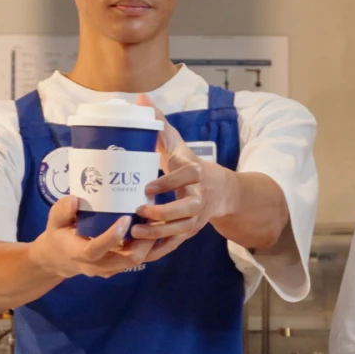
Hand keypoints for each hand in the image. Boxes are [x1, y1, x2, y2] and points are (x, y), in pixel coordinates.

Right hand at [27, 196, 156, 280]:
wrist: (58, 259)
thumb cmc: (58, 235)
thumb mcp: (54, 221)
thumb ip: (63, 210)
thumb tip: (75, 199)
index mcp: (79, 253)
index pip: (97, 249)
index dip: (113, 236)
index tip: (126, 217)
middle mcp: (97, 266)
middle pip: (127, 260)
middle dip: (144, 241)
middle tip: (154, 218)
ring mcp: (109, 269)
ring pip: (135, 261)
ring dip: (149, 243)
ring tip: (158, 221)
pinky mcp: (117, 267)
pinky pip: (136, 259)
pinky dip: (147, 246)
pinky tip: (154, 228)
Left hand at [130, 103, 234, 261]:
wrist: (219, 190)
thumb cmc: (190, 163)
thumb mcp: (178, 143)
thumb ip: (160, 124)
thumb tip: (141, 99)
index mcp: (196, 174)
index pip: (187, 177)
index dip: (169, 183)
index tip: (147, 186)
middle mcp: (199, 198)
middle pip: (186, 209)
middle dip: (164, 213)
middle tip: (139, 211)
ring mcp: (195, 218)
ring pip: (180, 230)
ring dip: (159, 234)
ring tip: (134, 233)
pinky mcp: (189, 231)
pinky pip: (175, 244)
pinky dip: (159, 250)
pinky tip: (139, 255)